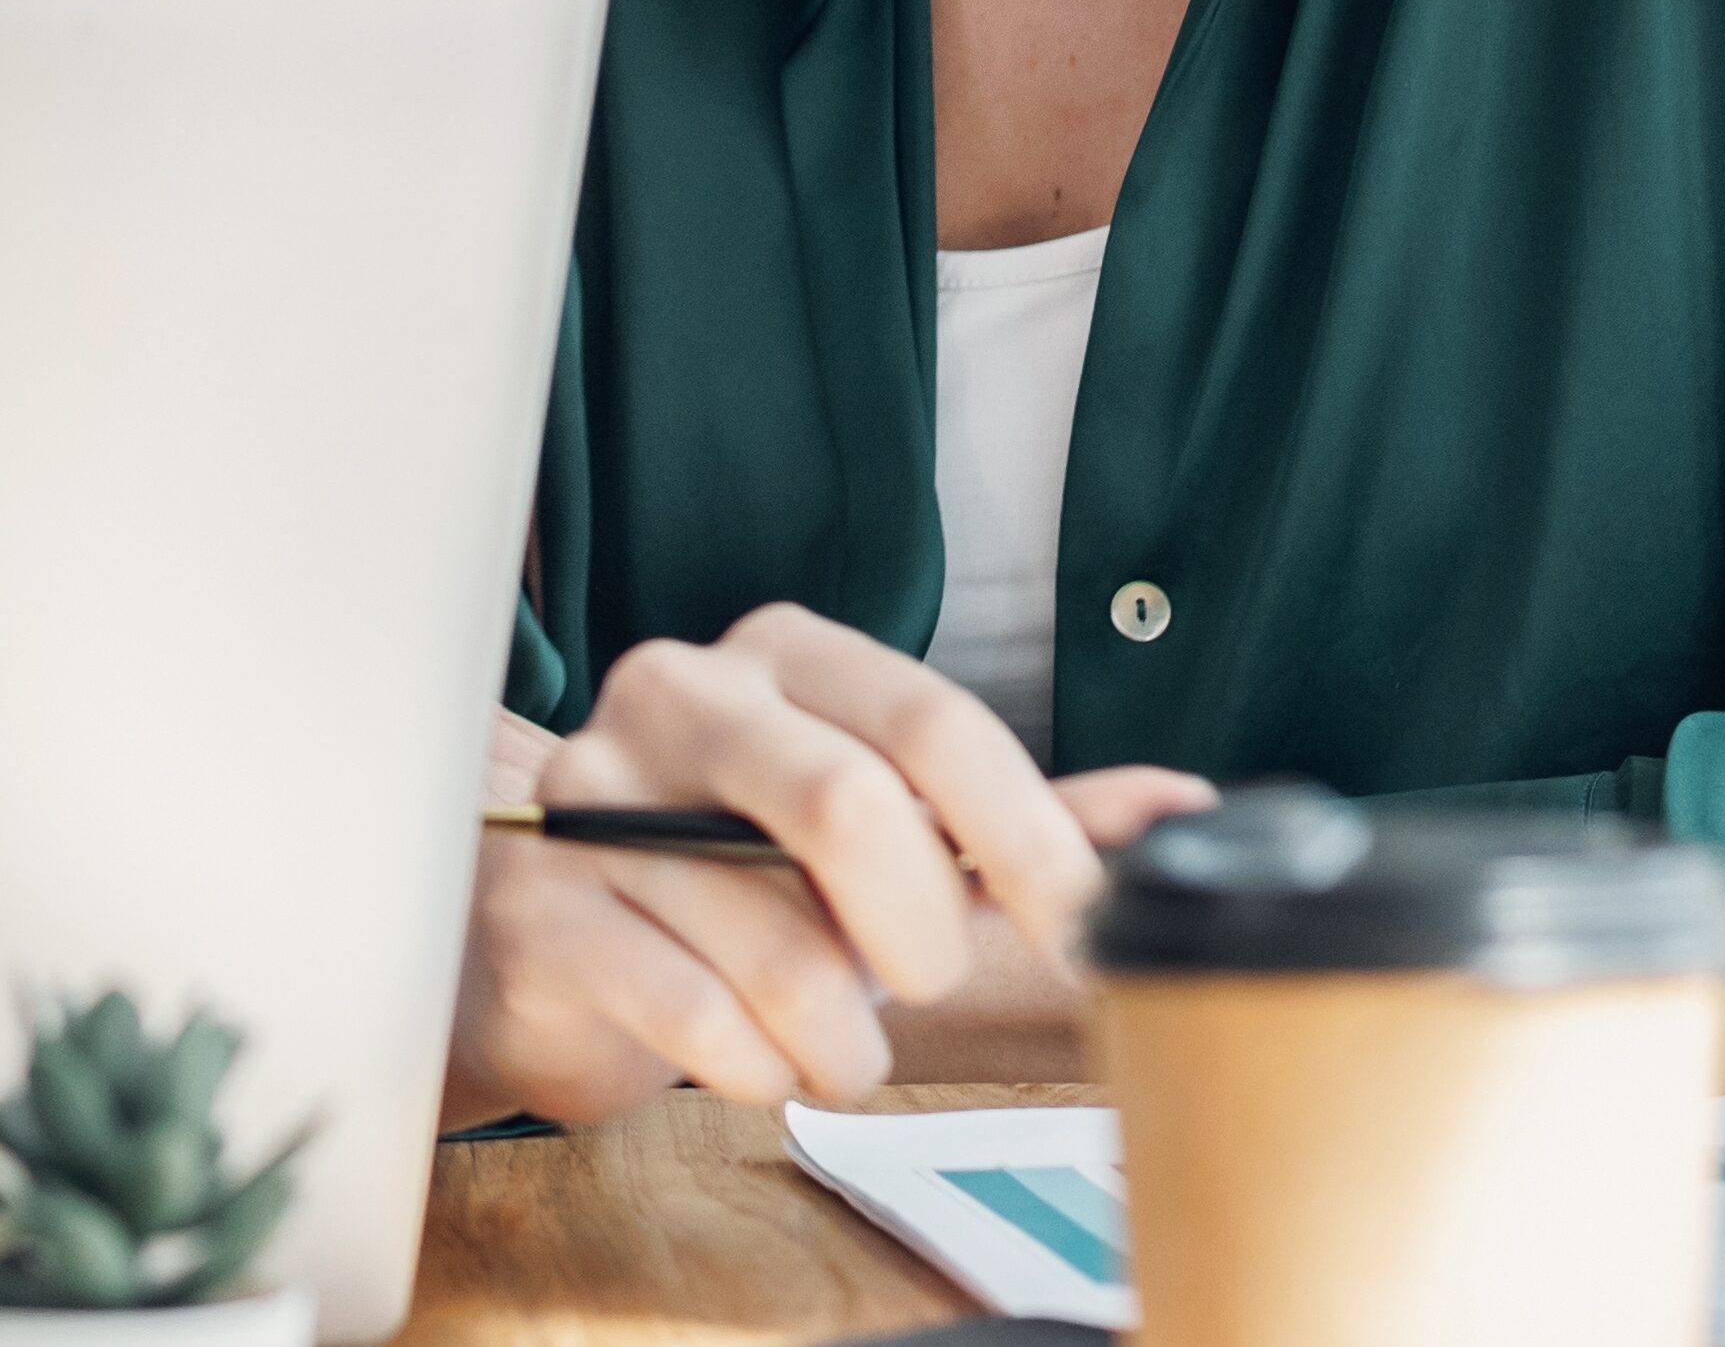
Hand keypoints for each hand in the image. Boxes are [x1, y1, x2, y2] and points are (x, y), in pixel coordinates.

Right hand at [449, 612, 1212, 1132]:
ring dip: (842, 1039)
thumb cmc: (739, 890)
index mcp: (782, 656)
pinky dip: (756, 1068)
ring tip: (835, 1049)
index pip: (932, 722)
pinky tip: (751, 1059)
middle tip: (928, 985)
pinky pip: (694, 1015)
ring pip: (773, 942)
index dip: (1028, 840)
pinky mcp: (541, 913)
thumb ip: (1014, 823)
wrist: (555, 947)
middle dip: (923, 935)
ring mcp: (592, 799)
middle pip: (849, 804)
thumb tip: (1183, 811)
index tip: (1081, 931)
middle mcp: (677, 697)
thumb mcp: (885, 839)